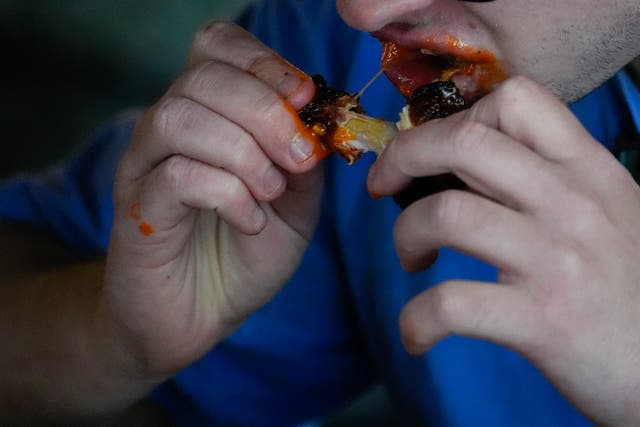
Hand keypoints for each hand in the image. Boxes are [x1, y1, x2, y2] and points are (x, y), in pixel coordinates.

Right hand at [103, 23, 322, 375]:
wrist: (198, 317)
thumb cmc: (244, 255)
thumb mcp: (295, 205)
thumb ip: (305, 161)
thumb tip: (320, 120)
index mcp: (209, 115)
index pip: (218, 47)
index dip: (264, 61)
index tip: (306, 98)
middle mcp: (169, 129)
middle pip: (202, 77)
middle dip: (265, 110)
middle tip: (298, 158)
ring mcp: (145, 167)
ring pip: (180, 118)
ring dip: (243, 152)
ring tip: (271, 192)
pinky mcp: (136, 209)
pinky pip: (174, 175)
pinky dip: (226, 193)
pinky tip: (249, 221)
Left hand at [367, 76, 639, 425]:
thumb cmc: (629, 290)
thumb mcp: (608, 213)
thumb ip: (549, 182)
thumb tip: (467, 167)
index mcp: (588, 170)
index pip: (516, 99)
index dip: (455, 117)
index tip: (431, 152)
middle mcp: (573, 203)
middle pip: (464, 142)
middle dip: (403, 156)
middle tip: (385, 187)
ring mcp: (557, 259)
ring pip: (445, 214)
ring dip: (406, 235)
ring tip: (413, 260)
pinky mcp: (542, 320)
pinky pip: (450, 304)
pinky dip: (416, 320)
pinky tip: (417, 334)